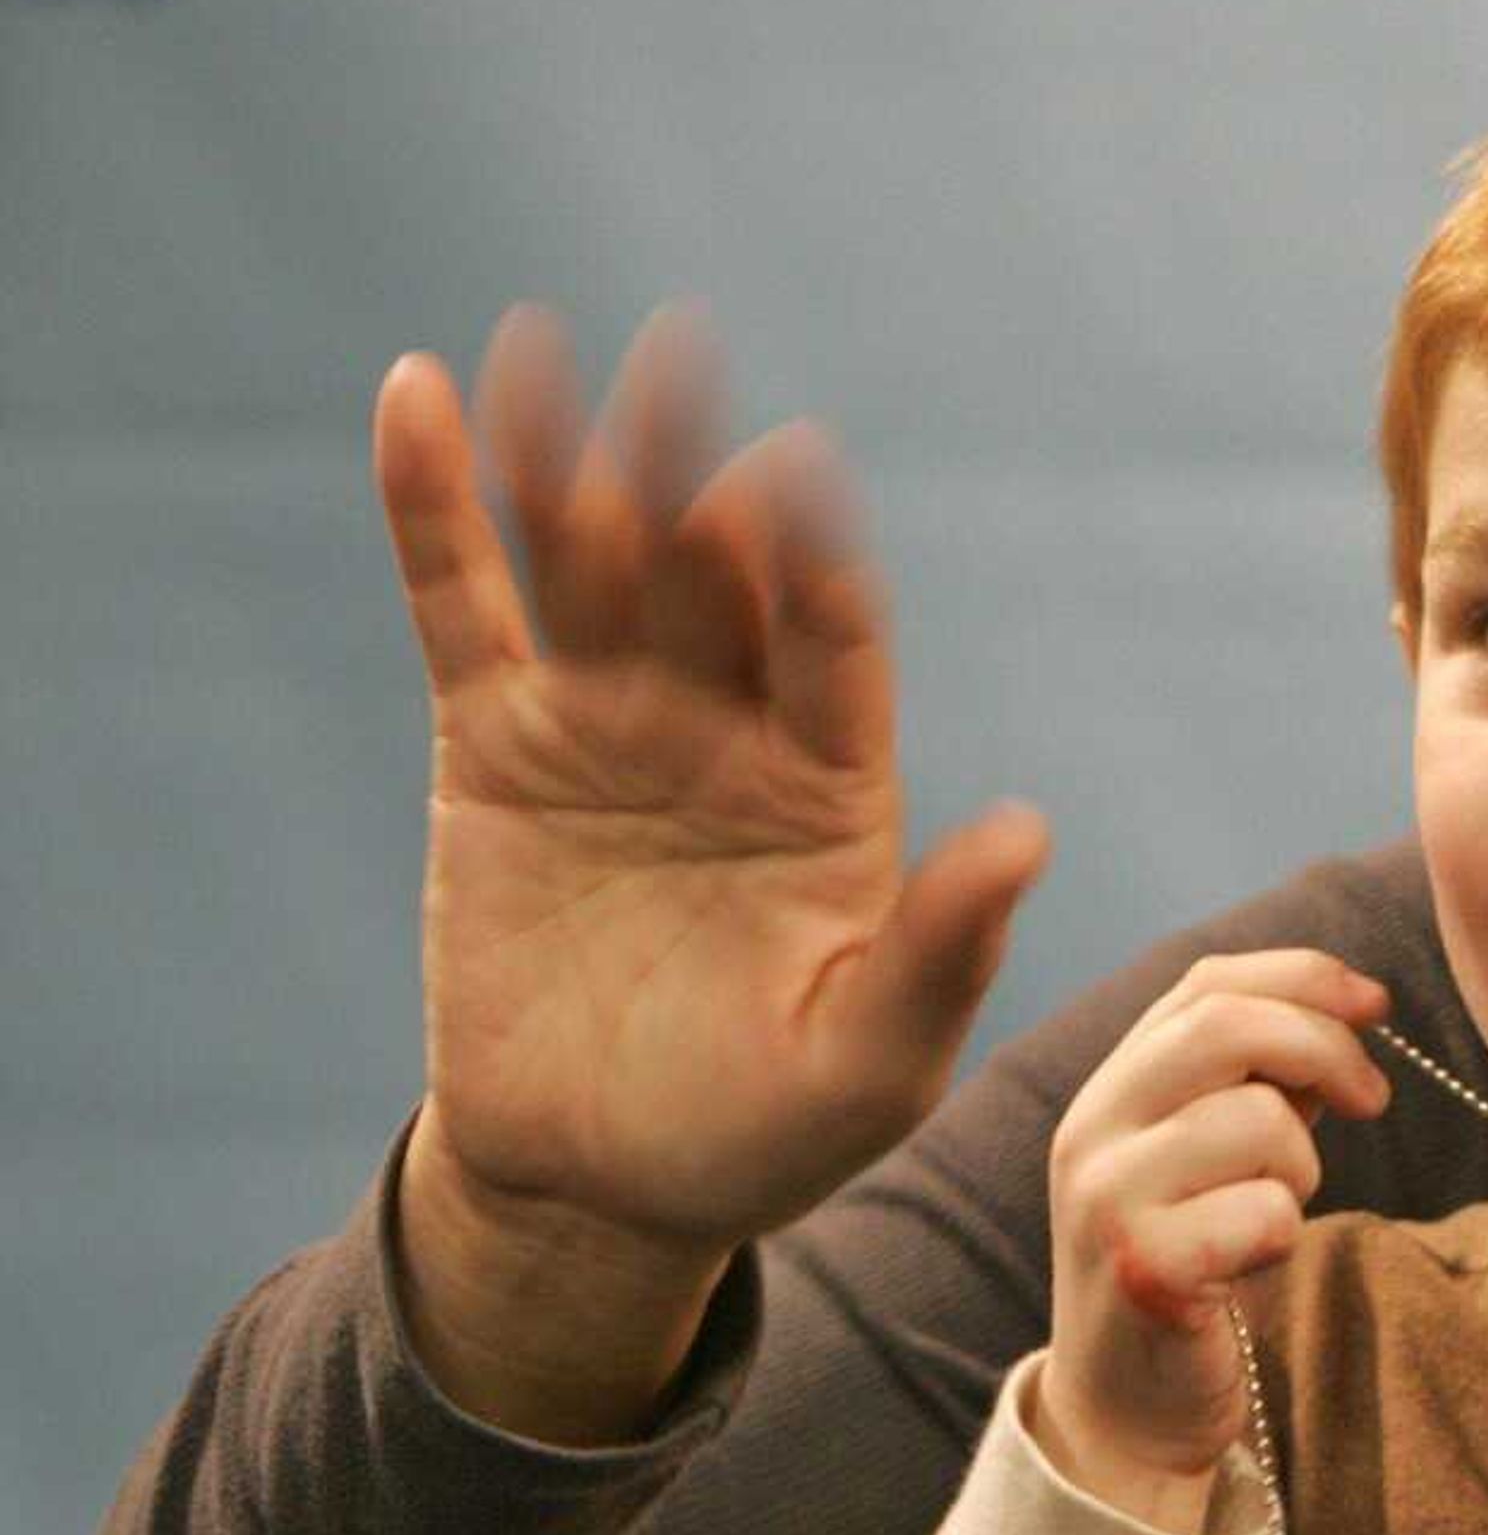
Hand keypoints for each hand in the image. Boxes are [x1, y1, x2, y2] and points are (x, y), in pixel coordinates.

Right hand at [385, 306, 1047, 1261]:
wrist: (598, 1184)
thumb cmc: (761, 1129)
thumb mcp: (871, 1061)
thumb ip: (942, 948)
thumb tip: (1025, 830)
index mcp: (837, 781)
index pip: (834, 645)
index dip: (813, 562)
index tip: (793, 477)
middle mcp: (730, 724)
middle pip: (712, 578)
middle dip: (692, 475)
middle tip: (679, 361)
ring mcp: (610, 722)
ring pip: (588, 565)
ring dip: (566, 459)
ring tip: (543, 349)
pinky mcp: (496, 744)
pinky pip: (462, 609)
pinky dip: (435, 507)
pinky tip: (415, 398)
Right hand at [1041, 949, 1392, 1525]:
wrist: (1125, 1406)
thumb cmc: (1189, 1267)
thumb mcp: (1208, 1155)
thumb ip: (1255, 1080)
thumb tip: (1345, 1009)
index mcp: (1110, 1090)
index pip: (1205, 984)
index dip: (1303, 977)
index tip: (1377, 1005)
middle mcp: (1092, 1131)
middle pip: (1227, 1027)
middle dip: (1324, 1049)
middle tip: (1371, 1100)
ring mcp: (1108, 1200)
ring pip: (1259, 1120)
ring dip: (1302, 1165)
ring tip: (1276, 1209)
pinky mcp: (1145, 1270)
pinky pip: (1266, 1211)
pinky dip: (1285, 1232)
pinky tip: (1254, 1262)